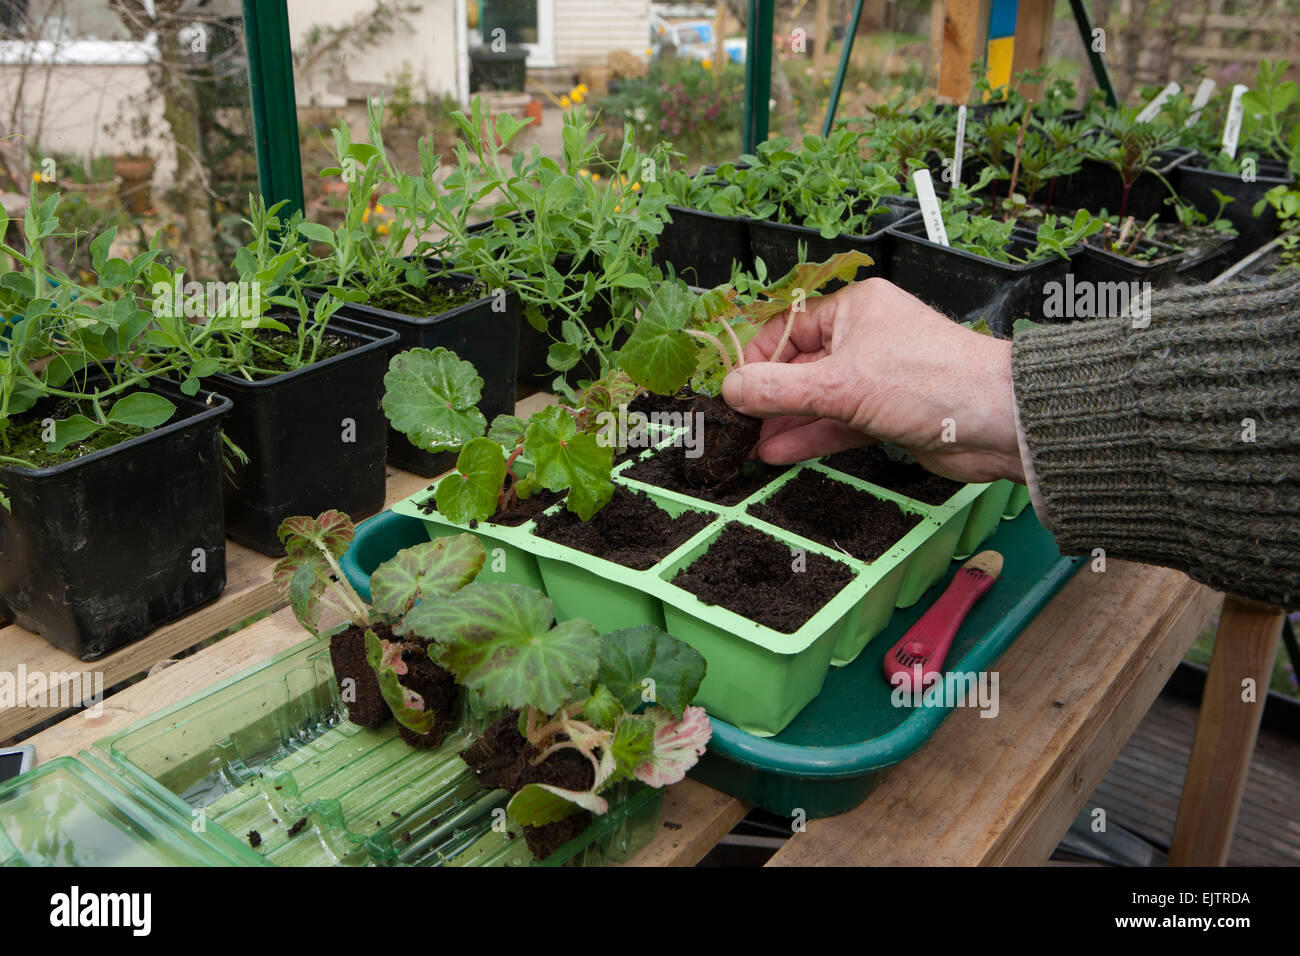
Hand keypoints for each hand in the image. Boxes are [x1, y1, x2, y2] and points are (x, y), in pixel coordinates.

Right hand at [720, 277, 1024, 483]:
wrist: (996, 422)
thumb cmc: (929, 380)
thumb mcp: (840, 384)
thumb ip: (779, 390)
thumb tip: (730, 389)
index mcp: (855, 308)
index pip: (789, 326)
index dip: (757, 357)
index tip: (732, 389)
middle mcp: (865, 337)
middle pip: (801, 365)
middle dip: (768, 396)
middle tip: (734, 423)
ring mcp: (877, 378)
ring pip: (818, 399)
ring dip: (785, 422)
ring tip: (747, 445)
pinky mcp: (887, 414)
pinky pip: (837, 423)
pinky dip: (810, 437)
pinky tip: (778, 452)